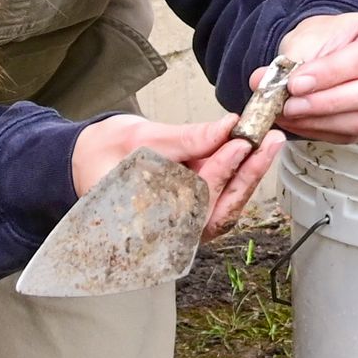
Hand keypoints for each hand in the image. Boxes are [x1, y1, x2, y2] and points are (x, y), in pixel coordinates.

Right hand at [69, 112, 277, 241]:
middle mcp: (172, 230)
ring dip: (249, 174)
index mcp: (149, 218)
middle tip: (269, 141)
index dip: (219, 171)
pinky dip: (240, 174)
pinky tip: (255, 151)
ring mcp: (186, 223)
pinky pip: (222, 198)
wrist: (88, 163)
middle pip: (220, 208)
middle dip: (248, 173)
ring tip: (269, 142)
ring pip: (226, 205)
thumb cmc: (105, 154)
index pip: (194, 198)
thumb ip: (185, 138)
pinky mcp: (195, 210)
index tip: (238, 142)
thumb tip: (225, 127)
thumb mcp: (140, 138)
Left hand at [270, 8, 357, 142]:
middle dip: (326, 102)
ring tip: (289, 113)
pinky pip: (356, 134)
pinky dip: (322, 130)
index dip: (330, 74)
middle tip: (290, 103)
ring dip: (321, 120)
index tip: (297, 82)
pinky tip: (300, 121)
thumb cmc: (333, 37)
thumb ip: (292, 59)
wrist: (337, 47)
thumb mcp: (311, 35)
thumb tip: (265, 81)